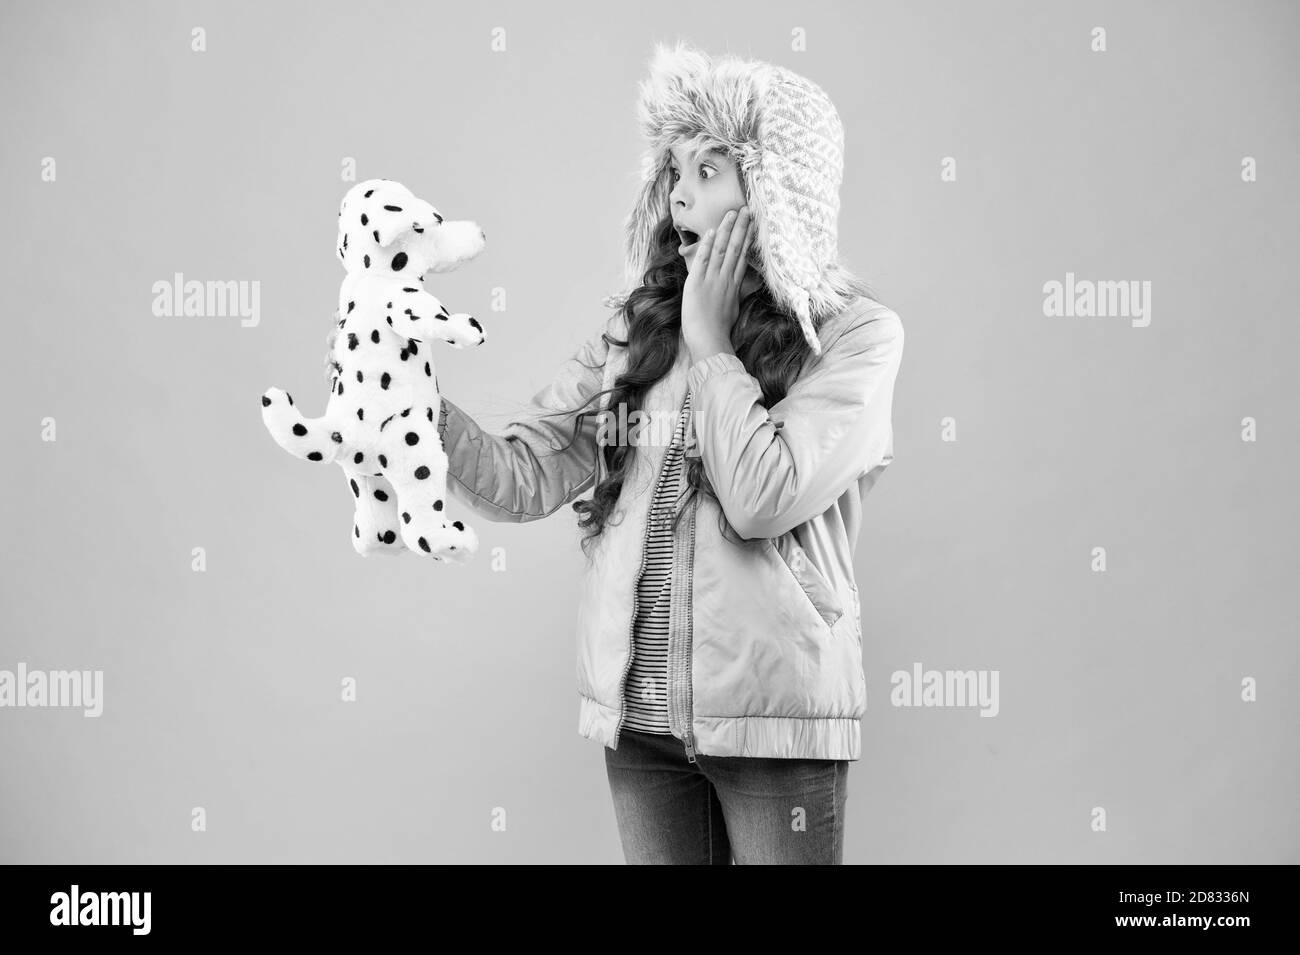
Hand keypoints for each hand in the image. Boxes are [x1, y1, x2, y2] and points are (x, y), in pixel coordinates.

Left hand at [681, 206, 752, 363]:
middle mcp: (725, 279)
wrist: (709, 342)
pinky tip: (711, 232)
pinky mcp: (696, 284)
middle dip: (740, 228)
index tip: (751, 225)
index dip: (746, 239)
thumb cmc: (719, 331)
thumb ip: (735, 295)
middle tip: (745, 209)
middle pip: (734, 249)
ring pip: (720, 250)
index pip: (742, 257)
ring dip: (726, 230)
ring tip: (731, 213)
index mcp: (734, 286)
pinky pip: (702, 260)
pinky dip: (706, 246)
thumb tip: (740, 288)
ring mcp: (711, 280)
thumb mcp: (732, 310)